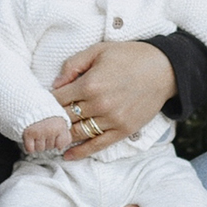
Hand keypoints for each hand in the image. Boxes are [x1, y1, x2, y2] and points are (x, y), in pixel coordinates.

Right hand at [21, 116, 72, 154]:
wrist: (29, 103)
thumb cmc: (46, 113)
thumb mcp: (60, 120)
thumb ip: (64, 134)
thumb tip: (61, 148)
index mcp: (60, 126)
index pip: (61, 145)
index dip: (56, 143)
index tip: (53, 136)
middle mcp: (51, 130)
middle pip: (50, 148)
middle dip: (46, 142)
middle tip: (43, 132)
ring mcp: (39, 132)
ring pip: (40, 149)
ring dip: (37, 144)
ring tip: (36, 134)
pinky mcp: (28, 134)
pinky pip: (30, 149)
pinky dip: (29, 146)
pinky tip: (30, 139)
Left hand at [52, 41, 176, 157]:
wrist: (164, 69)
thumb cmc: (130, 56)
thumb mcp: (98, 50)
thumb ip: (73, 65)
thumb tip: (55, 84)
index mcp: (90, 84)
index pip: (57, 99)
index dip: (47, 102)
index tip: (42, 104)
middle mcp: (99, 105)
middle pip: (65, 118)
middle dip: (52, 121)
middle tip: (42, 124)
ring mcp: (112, 120)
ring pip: (78, 133)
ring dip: (63, 136)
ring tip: (52, 138)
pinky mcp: (123, 130)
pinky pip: (97, 145)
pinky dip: (80, 152)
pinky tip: (68, 155)